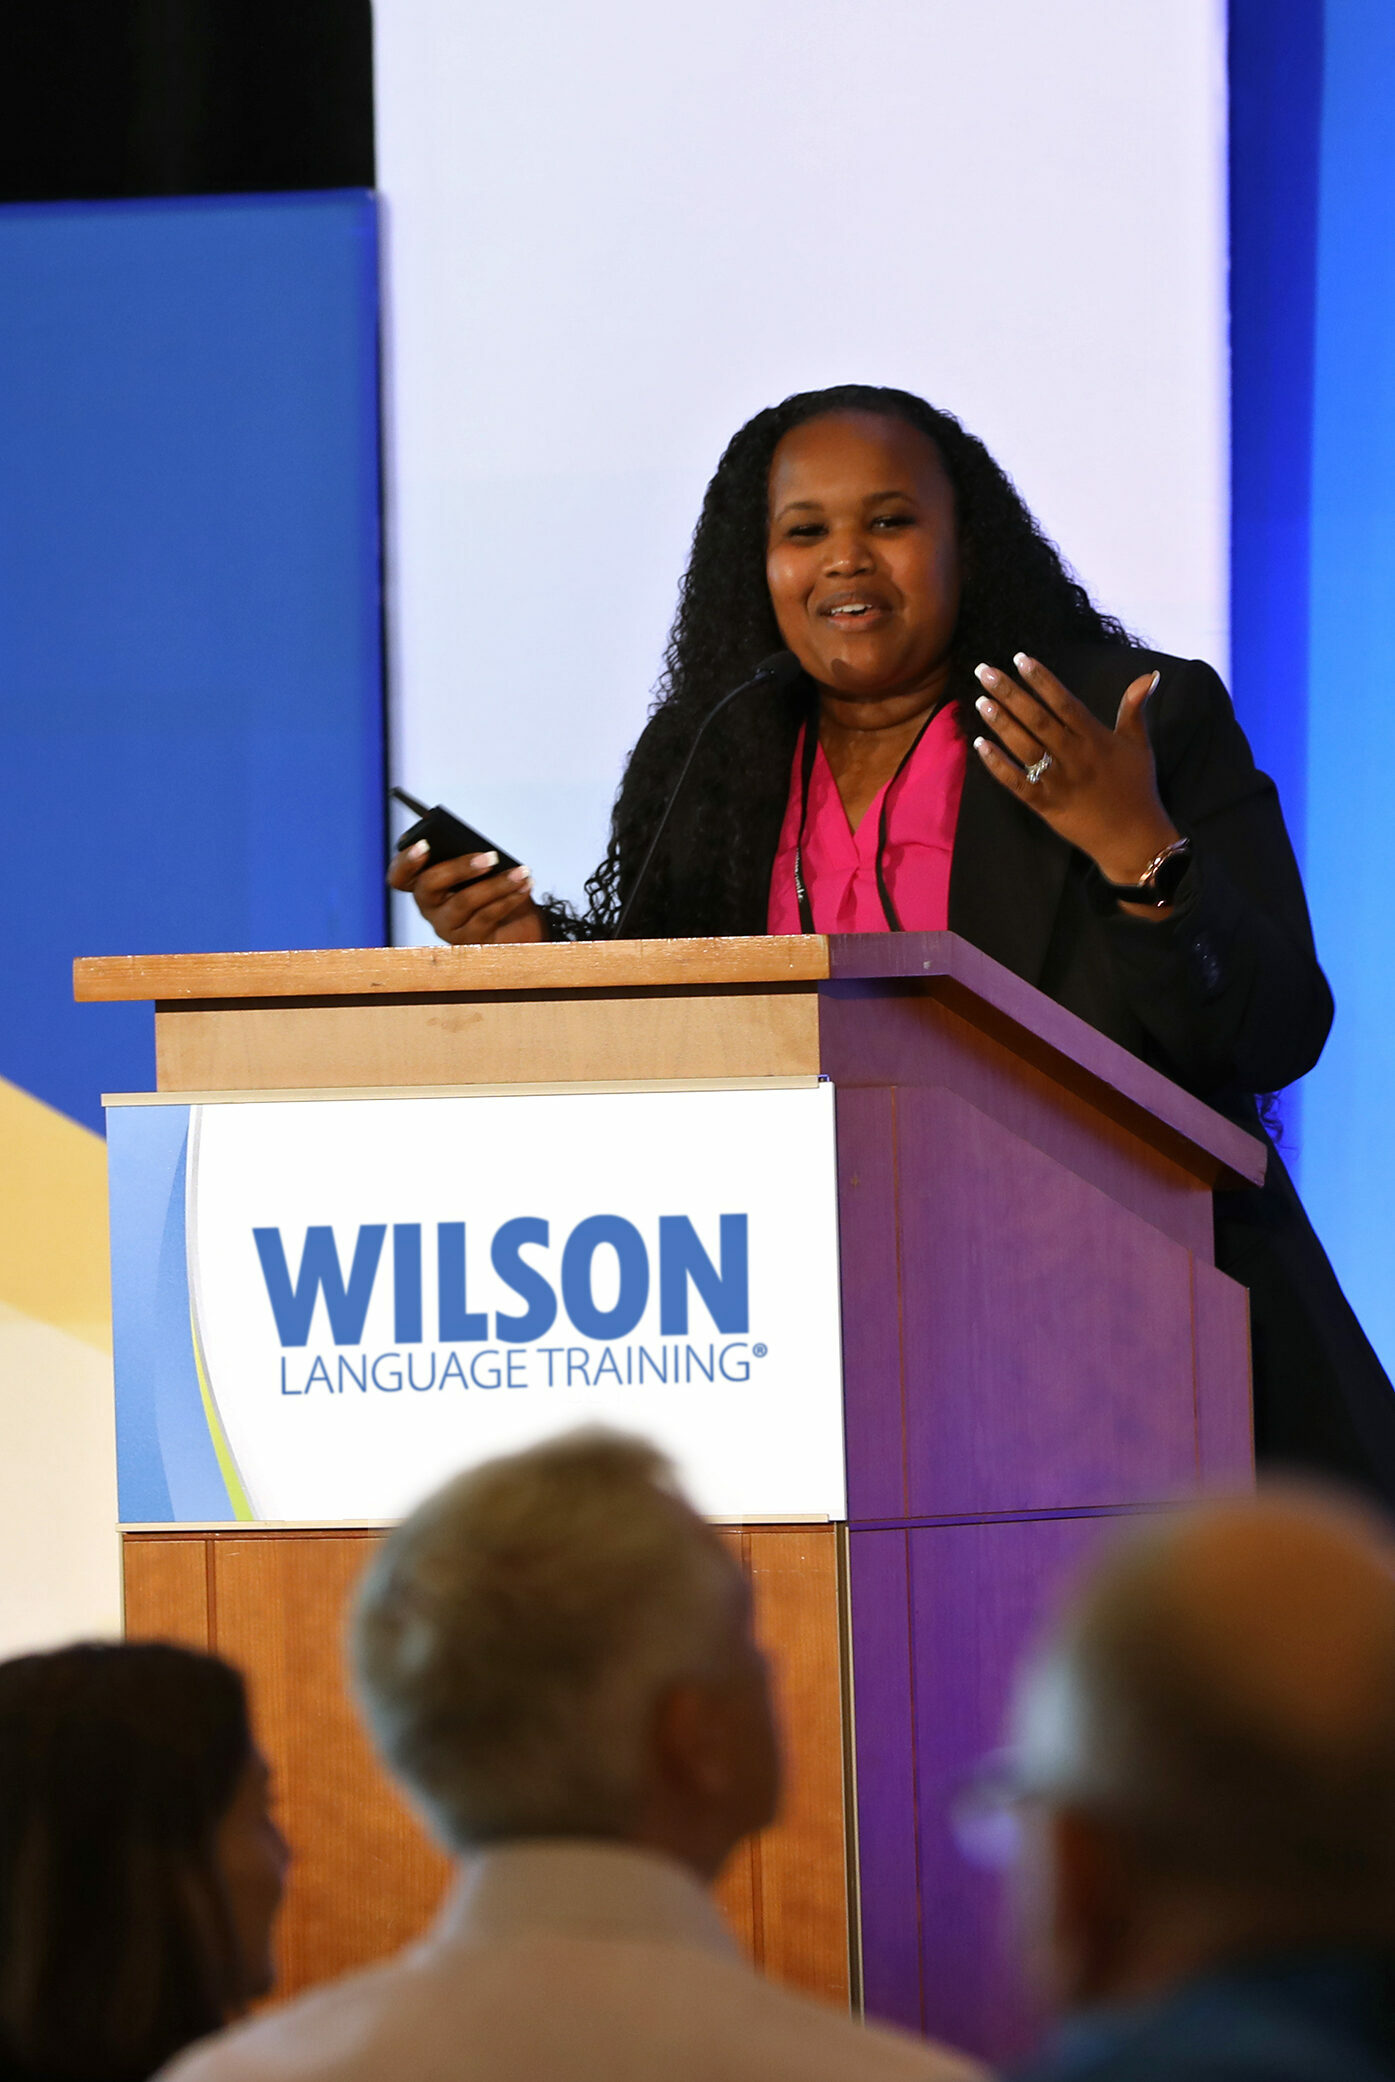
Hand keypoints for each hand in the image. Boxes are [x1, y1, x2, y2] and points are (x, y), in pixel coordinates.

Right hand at [388, 844, 546, 943]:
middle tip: (490, 857)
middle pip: (429, 886)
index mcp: (423, 883)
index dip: (406, 862)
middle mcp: (429, 906)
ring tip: (521, 872)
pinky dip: (509, 898)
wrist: (516, 923)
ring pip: (464, 902)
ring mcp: (447, 925)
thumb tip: (479, 851)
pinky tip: (524, 886)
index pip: (399, 876)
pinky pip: (487, 916)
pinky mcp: (469, 941)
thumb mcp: (480, 869)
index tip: (424, 845)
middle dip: (459, 868)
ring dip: (497, 884)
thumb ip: (469, 857)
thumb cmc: (491, 888)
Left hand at [972, 654, 1180, 896]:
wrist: (1134, 838)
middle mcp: (1074, 756)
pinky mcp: (1046, 804)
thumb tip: (1152, 674)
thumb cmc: (1137, 787)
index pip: (1063, 701)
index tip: (1019, 658)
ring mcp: (1058, 781)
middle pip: (1037, 718)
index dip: (1041, 679)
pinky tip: (979, 745)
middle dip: (1009, 693)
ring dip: (1001, 723)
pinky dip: (997, 765)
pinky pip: (1016, 782)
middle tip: (984, 671)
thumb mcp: (1139, 744)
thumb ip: (1135, 708)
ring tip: (980, 700)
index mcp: (1095, 737)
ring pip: (1024, 747)